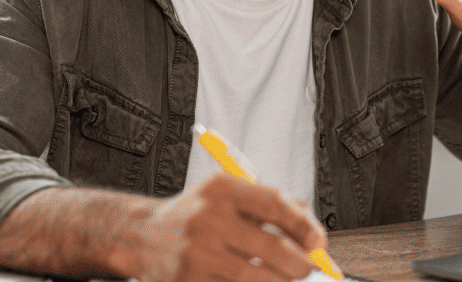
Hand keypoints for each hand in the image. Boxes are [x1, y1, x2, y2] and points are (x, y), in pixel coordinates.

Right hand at [124, 174, 326, 281]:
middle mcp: (208, 217)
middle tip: (308, 268)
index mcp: (222, 188)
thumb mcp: (229, 196)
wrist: (143, 236)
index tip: (319, 242)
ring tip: (285, 278)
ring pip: (256, 278)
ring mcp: (196, 252)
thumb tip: (315, 235)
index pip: (275, 204)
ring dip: (280, 281)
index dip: (304, 225)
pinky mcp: (187, 281)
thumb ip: (272, 206)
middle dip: (300, 264)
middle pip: (272, 247)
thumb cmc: (199, 215)